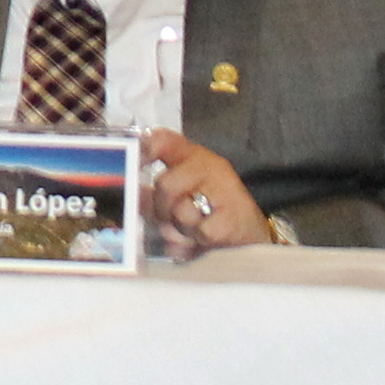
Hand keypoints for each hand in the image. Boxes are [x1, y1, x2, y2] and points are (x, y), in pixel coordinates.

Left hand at [144, 128, 270, 257]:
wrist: (253, 236)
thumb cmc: (214, 213)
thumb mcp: (187, 195)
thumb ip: (157, 193)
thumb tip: (131, 193)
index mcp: (195, 158)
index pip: (165, 140)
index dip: (145, 150)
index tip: (134, 164)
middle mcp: (210, 168)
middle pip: (165, 184)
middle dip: (162, 210)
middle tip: (171, 222)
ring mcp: (224, 191)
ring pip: (181, 211)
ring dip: (181, 230)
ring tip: (193, 232)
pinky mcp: (232, 218)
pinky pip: (199, 232)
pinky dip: (198, 243)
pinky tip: (207, 241)